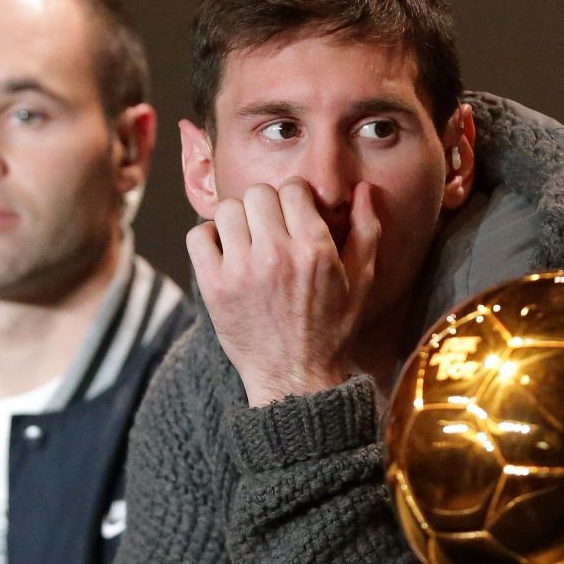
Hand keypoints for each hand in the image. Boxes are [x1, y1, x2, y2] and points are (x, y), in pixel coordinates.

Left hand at [187, 178, 379, 406]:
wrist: (295, 376)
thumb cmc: (331, 329)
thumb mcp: (362, 281)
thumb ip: (366, 230)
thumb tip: (363, 189)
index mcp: (315, 248)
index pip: (292, 188)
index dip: (294, 197)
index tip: (293, 215)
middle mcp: (277, 254)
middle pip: (258, 193)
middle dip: (265, 205)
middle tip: (270, 228)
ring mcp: (241, 270)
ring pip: (227, 210)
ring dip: (236, 220)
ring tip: (247, 240)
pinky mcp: (214, 286)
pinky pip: (197, 236)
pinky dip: (207, 238)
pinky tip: (224, 253)